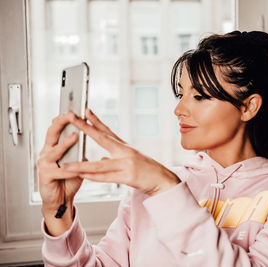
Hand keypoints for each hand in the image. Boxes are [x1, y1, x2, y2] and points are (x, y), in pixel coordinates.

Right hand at [38, 112, 82, 234]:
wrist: (61, 199)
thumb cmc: (70, 178)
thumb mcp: (77, 160)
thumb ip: (81, 149)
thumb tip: (93, 136)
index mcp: (54, 147)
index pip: (58, 128)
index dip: (65, 118)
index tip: (74, 108)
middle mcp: (46, 153)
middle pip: (51, 134)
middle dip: (60, 123)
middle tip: (70, 115)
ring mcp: (44, 165)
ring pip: (53, 152)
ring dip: (64, 144)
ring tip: (74, 137)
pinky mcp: (46, 177)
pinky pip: (59, 171)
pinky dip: (69, 169)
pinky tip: (77, 167)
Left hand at [61, 109, 179, 195]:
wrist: (164, 181)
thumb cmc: (147, 171)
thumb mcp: (130, 162)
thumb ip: (114, 159)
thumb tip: (101, 159)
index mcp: (125, 147)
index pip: (107, 131)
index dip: (95, 121)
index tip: (85, 110)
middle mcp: (125, 152)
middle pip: (102, 138)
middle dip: (85, 128)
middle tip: (72, 118)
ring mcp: (127, 164)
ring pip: (99, 165)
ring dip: (80, 165)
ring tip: (65, 164)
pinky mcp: (129, 177)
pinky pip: (107, 178)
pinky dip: (94, 178)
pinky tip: (83, 176)